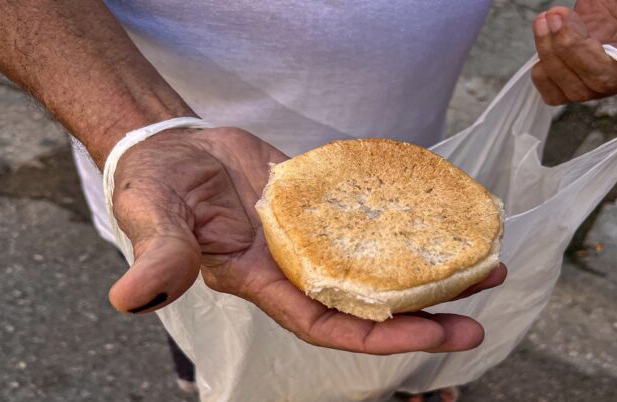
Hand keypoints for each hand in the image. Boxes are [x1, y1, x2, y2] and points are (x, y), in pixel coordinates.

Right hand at [107, 128, 506, 353]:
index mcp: (264, 283)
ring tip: (484, 265)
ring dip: (430, 267)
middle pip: (370, 302)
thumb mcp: (153, 220)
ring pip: (381, 261)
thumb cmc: (156, 187)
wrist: (175, 147)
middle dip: (423, 313)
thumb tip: (132, 297)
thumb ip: (159, 254)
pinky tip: (444, 216)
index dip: (381, 335)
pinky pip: (372, 218)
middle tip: (479, 313)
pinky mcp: (324, 203)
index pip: (329, 322)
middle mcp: (297, 267)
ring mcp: (315, 235)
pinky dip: (407, 222)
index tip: (433, 335)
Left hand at [531, 0, 616, 130]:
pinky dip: (543, 63)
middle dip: (574, 51)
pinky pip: (554, 88)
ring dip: (552, 53)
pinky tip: (546, 28)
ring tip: (550, 19)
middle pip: (602, 82)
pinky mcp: (579, 66)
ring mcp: (606, 72)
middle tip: (561, 19)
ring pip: (573, 88)